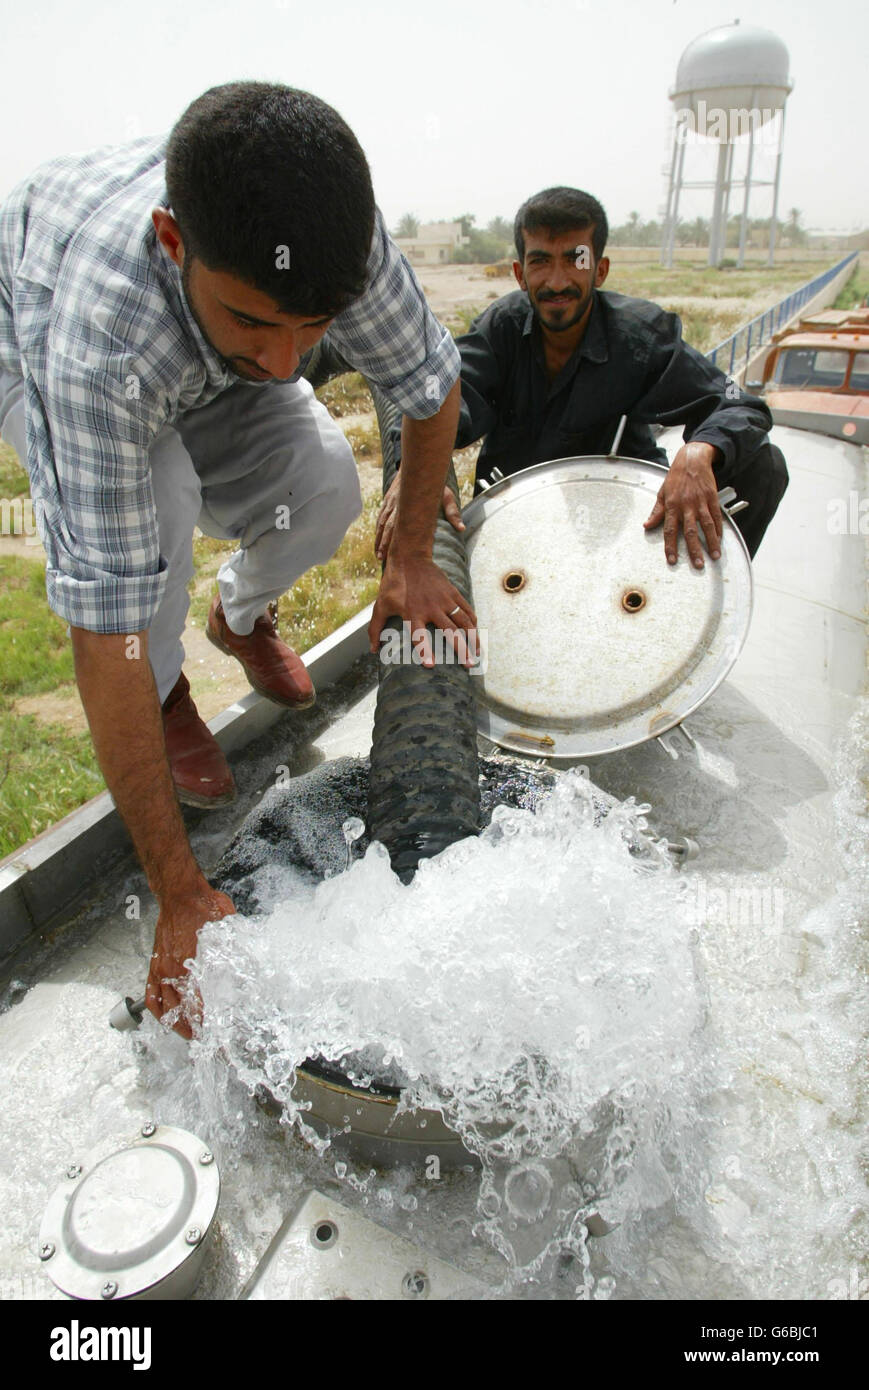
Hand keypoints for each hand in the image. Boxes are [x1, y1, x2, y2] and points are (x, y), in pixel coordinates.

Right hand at [146, 883, 235, 1038]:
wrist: (181, 894)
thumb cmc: (206, 908)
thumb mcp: (229, 930)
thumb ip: (238, 950)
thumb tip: (253, 964)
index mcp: (193, 966)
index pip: (200, 1007)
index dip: (208, 1026)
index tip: (217, 1038)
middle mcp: (174, 972)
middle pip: (183, 1013)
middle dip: (194, 1031)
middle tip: (206, 1040)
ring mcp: (162, 969)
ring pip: (165, 1009)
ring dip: (176, 1025)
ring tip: (189, 1033)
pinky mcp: (155, 965)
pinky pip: (151, 994)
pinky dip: (157, 1009)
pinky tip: (165, 1016)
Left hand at [368, 551, 477, 667]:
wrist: (409, 558)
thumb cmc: (393, 584)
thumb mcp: (380, 605)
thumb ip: (375, 629)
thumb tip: (373, 650)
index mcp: (412, 613)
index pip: (419, 636)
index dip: (424, 651)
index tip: (430, 665)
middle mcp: (431, 608)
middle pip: (450, 632)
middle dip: (461, 650)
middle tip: (469, 665)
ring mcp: (444, 599)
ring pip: (463, 621)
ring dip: (472, 637)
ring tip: (477, 652)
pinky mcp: (452, 592)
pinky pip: (466, 609)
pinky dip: (473, 621)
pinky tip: (476, 632)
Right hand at [375, 472, 464, 562]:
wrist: (420, 462)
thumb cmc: (434, 481)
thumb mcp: (445, 495)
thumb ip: (452, 511)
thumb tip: (461, 528)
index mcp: (405, 504)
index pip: (394, 525)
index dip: (389, 540)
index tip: (387, 553)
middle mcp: (395, 503)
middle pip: (385, 526)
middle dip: (381, 543)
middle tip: (380, 558)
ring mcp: (390, 501)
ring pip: (381, 522)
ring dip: (378, 538)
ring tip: (378, 554)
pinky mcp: (388, 499)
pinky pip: (381, 516)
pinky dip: (378, 528)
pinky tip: (377, 538)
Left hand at [643, 442, 722, 567]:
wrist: (692, 459)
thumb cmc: (676, 477)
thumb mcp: (662, 493)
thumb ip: (657, 512)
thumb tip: (647, 525)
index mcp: (672, 506)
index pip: (670, 531)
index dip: (670, 547)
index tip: (673, 560)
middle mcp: (686, 506)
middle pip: (690, 532)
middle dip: (694, 550)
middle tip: (698, 565)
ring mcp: (700, 502)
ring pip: (706, 526)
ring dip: (711, 543)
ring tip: (715, 556)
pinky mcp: (712, 498)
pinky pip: (716, 516)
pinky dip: (718, 529)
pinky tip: (719, 539)